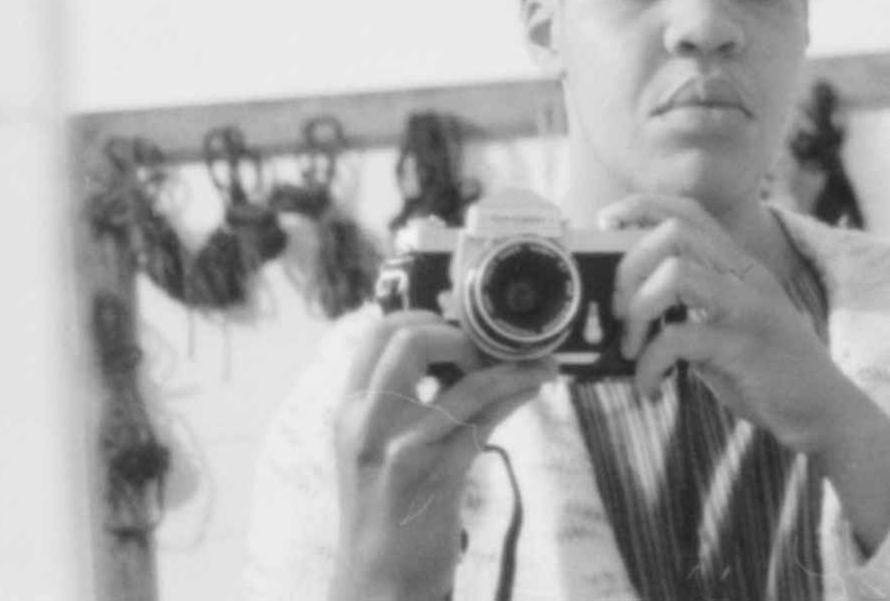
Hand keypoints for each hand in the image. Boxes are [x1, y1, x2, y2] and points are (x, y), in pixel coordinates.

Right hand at [328, 312, 556, 600]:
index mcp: (350, 411)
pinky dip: (518, 390)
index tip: (461, 331)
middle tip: (488, 351)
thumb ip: (411, 405)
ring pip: (463, 379)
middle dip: (459, 331)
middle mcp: (367, 422)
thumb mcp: (381, 452)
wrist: (377, 586)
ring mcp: (400, 447)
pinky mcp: (435, 473)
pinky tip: (537, 383)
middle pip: (408, 337)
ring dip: (511, 363)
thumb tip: (467, 357)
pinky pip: (485, 415)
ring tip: (539, 361)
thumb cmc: (388, 517)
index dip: (425, 317)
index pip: (378, 333)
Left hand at [599, 194, 845, 448]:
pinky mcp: (744, 347)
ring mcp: (748, 309)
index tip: (607, 223)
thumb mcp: (728, 324)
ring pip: (676, 275)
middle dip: (629, 265)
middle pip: (674, 233)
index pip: (689, 211)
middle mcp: (746, 277)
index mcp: (740, 267)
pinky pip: (679, 339)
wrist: (823, 411)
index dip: (642, 206)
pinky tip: (650, 388)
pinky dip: (649, 365)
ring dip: (638, 311)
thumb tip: (626, 305)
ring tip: (632, 348)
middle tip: (620, 311)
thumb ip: (692, 306)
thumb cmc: (764, 371)